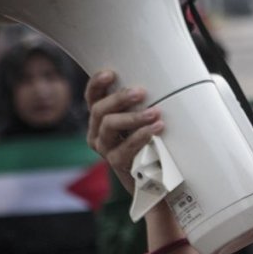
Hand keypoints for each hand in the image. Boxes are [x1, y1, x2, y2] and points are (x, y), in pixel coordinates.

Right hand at [85, 71, 163, 192]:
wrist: (154, 179)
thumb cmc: (150, 144)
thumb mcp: (142, 121)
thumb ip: (142, 105)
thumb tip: (160, 80)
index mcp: (100, 119)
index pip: (92, 97)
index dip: (97, 84)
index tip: (110, 73)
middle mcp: (98, 133)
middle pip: (99, 110)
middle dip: (120, 98)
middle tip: (141, 92)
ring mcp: (105, 149)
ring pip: (110, 125)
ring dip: (134, 116)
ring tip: (154, 112)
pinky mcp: (116, 163)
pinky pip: (126, 147)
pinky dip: (142, 135)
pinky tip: (157, 128)